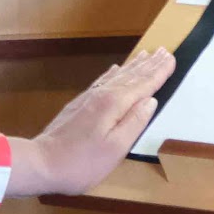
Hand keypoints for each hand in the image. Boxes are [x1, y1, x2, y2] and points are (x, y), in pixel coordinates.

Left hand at [11, 48, 174, 197]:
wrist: (41, 163)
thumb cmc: (82, 163)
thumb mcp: (115, 149)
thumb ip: (134, 122)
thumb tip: (151, 100)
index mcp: (114, 104)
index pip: (143, 85)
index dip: (159, 73)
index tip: (172, 58)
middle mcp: (103, 95)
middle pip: (131, 76)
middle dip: (150, 64)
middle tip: (165, 51)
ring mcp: (89, 98)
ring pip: (118, 76)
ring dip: (134, 65)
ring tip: (147, 54)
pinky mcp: (80, 104)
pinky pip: (103, 81)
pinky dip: (114, 73)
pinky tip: (116, 68)